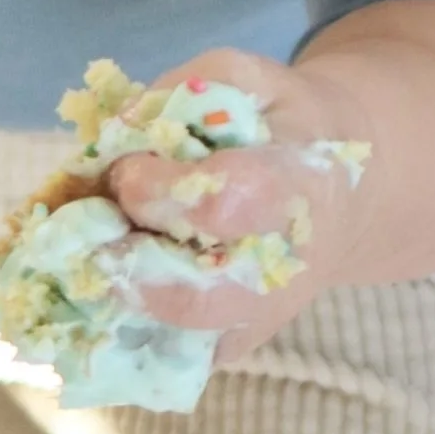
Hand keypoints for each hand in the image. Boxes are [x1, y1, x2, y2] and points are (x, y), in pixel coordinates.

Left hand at [102, 44, 373, 360]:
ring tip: (93, 256)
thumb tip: (116, 135)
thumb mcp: (248, 77)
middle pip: (197, 299)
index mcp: (297, 190)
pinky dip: (120, 323)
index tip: (128, 171)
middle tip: (94, 234)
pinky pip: (165, 356)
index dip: (160, 192)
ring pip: (174, 338)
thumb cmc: (283, 126)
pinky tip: (109, 281)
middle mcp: (283, 270)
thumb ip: (180, 91)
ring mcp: (259, 320)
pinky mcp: (231, 347)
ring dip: (115, 299)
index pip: (225, 204)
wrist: (341, 191)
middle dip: (128, 266)